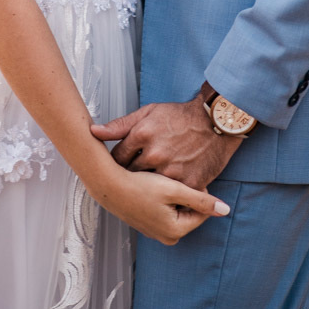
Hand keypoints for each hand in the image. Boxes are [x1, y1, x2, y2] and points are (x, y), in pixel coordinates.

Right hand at [90, 165, 230, 245]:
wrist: (108, 184)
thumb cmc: (140, 185)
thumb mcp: (174, 189)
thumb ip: (201, 200)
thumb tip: (226, 210)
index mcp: (175, 232)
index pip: (201, 211)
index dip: (197, 189)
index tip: (186, 173)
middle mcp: (165, 237)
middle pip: (189, 211)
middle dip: (185, 194)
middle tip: (174, 176)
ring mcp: (154, 231)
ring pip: (176, 209)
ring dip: (174, 194)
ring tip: (163, 179)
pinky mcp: (146, 223)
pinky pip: (163, 209)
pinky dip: (163, 197)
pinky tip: (154, 183)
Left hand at [91, 97, 243, 190]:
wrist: (215, 122)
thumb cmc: (181, 116)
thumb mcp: (149, 112)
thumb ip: (120, 125)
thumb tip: (94, 131)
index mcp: (142, 134)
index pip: (117, 157)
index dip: (117, 162)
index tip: (121, 165)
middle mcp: (154, 154)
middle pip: (130, 174)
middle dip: (129, 176)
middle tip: (130, 178)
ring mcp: (171, 170)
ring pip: (149, 187)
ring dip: (148, 187)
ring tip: (147, 185)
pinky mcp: (188, 183)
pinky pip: (172, 196)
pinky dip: (168, 194)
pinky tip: (167, 190)